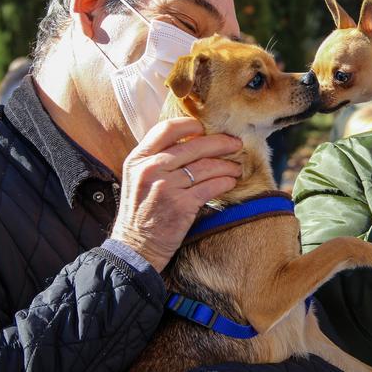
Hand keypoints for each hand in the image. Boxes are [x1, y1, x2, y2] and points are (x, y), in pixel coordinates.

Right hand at [110, 117, 242, 270]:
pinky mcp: (181, 205)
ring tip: (236, 167)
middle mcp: (151, 169)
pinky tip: (231, 182)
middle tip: (235, 144)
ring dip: (226, 165)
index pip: (167, 129)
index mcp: (138, 159)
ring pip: (206, 166)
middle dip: (220, 143)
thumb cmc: (140, 213)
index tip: (206, 127)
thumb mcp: (138, 179)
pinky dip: (224, 182)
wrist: (135, 247)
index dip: (190, 124)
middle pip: (193, 146)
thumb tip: (189, 142)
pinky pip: (210, 187)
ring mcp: (166, 186)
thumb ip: (156, 160)